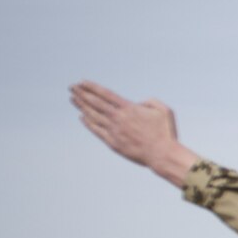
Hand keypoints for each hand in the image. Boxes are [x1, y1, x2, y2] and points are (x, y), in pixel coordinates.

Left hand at [69, 81, 198, 186]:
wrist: (163, 154)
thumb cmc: (166, 132)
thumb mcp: (164, 110)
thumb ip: (150, 101)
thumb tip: (138, 103)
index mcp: (130, 109)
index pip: (106, 94)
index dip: (92, 87)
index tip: (82, 82)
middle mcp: (119, 118)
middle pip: (95, 103)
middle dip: (82, 93)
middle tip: (72, 87)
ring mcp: (114, 131)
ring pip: (93, 115)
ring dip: (81, 106)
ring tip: (73, 99)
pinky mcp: (113, 143)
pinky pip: (96, 131)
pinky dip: (88, 123)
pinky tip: (82, 117)